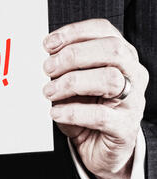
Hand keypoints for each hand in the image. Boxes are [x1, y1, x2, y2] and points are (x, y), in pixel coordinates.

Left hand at [42, 19, 148, 178]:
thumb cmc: (86, 109)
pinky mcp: (124, 128)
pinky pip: (100, 116)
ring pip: (110, 79)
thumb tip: (44, 57)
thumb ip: (64, 68)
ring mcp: (133, 101)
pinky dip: (72, 112)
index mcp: (120, 57)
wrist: (100, 148)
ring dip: (72, 83)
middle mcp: (133, 75)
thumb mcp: (73, 84)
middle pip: (112, 50)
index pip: (105, 31)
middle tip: (47, 68)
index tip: (49, 43)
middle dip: (74, 55)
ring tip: (49, 92)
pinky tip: (56, 112)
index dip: (75, 32)